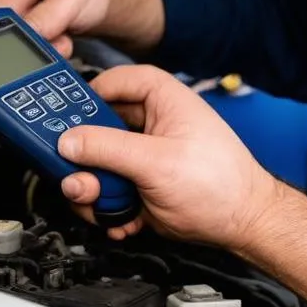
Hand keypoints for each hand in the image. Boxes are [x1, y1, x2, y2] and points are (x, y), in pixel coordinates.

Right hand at [55, 65, 279, 245]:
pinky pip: (109, 192)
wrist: (242, 225)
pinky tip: (123, 219)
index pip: (118, 81)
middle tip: (81, 177)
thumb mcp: (157, 162)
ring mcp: (146, 157)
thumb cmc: (222, 184)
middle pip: (98, 129)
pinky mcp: (142, 186)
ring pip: (98, 166)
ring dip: (95, 191)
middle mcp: (153, 124)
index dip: (89, 94)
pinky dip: (109, 209)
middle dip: (86, 159)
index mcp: (164, 100)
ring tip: (107, 204)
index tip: (64, 116)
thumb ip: (109, 149)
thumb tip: (69, 140)